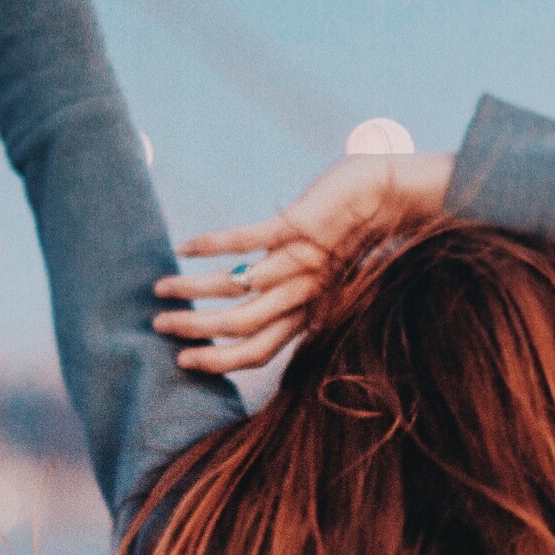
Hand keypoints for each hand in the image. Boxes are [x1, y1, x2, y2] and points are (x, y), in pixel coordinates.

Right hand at [151, 151, 454, 371]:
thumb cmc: (359, 230)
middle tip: (159, 326)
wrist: (395, 193)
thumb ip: (289, 283)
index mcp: (310, 310)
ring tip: (160, 288)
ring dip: (192, 290)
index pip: (259, 351)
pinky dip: (211, 245)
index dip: (220, 361)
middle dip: (196, 330)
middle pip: (241, 328)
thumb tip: (249, 290)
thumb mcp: (324, 268)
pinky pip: (246, 240)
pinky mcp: (297, 226)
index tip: (184, 360)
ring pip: (237, 290)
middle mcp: (304, 293)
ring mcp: (301, 261)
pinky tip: (183, 247)